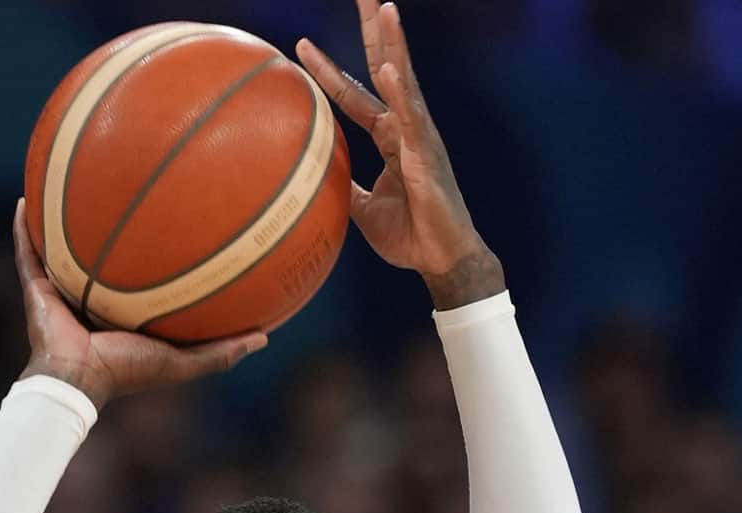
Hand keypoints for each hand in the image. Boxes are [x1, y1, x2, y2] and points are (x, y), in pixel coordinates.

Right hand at [13, 198, 265, 408]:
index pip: (137, 274)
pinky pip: (27, 251)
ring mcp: (61, 289)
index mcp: (121, 309)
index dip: (152, 250)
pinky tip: (24, 198)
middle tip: (124, 189)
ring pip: (59, 246)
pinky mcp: (36, 288)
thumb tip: (265, 337)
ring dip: (61, 217)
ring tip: (69, 180)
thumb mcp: (182, 361)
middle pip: (99, 252)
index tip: (173, 220)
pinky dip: (22, 228)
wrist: (76, 381)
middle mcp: (90, 295)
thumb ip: (220, 352)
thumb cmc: (126, 372)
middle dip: (108, 224)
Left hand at [297, 0, 505, 307]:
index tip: (300, 45)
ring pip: (403, 80)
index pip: (353, 93)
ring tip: (384, 8)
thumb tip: (314, 180)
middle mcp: (405, 127)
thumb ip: (344, 187)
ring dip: (393, 43)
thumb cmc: (409, 235)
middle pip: (385, 67)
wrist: (440, 259)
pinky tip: (391, 67)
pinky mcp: (427, 153)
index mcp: (389, 136)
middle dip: (374, 30)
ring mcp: (419, 136)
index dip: (328, 69)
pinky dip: (400, 92)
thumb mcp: (364, 209)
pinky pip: (412, 117)